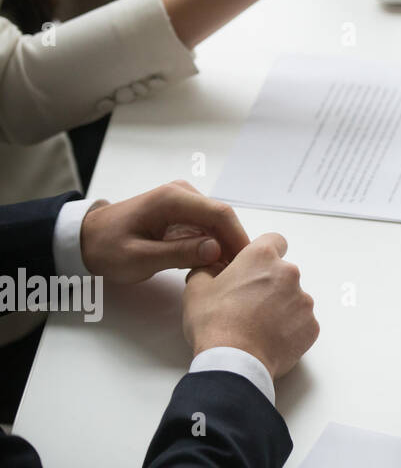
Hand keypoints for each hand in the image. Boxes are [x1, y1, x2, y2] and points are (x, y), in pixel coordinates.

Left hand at [78, 181, 249, 283]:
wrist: (84, 238)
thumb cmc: (106, 248)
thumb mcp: (139, 258)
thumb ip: (178, 253)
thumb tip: (217, 249)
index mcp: (173, 199)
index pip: (220, 214)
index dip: (238, 238)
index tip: (249, 263)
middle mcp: (183, 193)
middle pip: (222, 217)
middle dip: (234, 244)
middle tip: (240, 274)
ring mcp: (183, 200)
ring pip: (217, 223)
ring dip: (224, 246)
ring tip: (227, 272)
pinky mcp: (182, 211)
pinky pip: (206, 227)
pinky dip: (213, 245)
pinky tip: (213, 264)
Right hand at [182, 233, 318, 378]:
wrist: (234, 361)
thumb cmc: (215, 323)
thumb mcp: (196, 288)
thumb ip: (208, 269)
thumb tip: (213, 268)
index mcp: (262, 257)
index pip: (274, 241)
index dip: (263, 253)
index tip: (254, 267)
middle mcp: (289, 273)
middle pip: (283, 273)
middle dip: (269, 285)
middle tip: (248, 305)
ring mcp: (304, 300)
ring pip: (293, 298)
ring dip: (280, 308)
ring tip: (256, 327)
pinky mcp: (311, 326)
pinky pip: (301, 323)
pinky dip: (289, 329)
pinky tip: (269, 340)